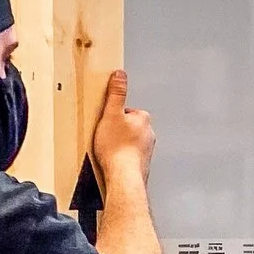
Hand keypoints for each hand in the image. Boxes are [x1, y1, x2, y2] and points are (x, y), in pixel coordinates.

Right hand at [92, 70, 153, 189]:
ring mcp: (146, 150)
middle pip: (127, 127)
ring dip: (117, 146)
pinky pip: (128, 156)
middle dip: (115, 131)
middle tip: (105, 138)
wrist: (123, 178)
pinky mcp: (141, 164)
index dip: (112, 116)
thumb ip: (116, 93)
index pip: (125, 111)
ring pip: (128, 142)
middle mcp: (148, 134)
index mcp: (143, 119)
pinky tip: (112, 162)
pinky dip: (120, 158)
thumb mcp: (111, 114)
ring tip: (108, 151)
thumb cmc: (117, 150)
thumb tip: (120, 75)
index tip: (105, 123)